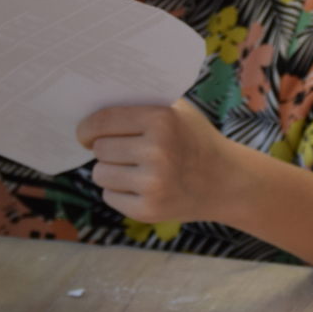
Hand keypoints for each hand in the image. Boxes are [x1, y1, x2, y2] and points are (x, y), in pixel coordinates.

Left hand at [78, 100, 239, 223]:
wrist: (227, 182)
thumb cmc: (194, 139)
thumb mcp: (178, 111)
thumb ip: (142, 102)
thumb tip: (94, 100)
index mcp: (162, 120)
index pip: (102, 121)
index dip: (87, 127)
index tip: (84, 133)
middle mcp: (157, 152)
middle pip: (99, 148)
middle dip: (105, 149)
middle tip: (124, 150)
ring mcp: (153, 184)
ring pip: (100, 173)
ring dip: (110, 171)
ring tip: (133, 168)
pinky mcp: (149, 211)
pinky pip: (109, 197)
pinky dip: (119, 192)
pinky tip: (141, 187)